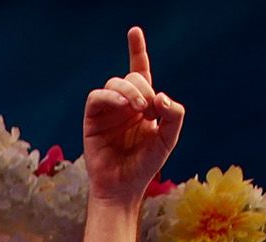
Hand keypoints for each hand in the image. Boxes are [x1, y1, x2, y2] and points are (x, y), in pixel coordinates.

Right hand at [81, 26, 184, 208]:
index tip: (134, 31)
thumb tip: (159, 95)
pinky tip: (124, 107)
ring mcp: (107, 111)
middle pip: (131, 77)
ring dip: (130, 91)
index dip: (137, 51)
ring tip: (139, 109)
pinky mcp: (92, 119)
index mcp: (143, 105)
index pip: (140, 71)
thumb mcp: (169, 137)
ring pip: (115, 83)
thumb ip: (173, 113)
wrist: (123, 187)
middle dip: (142, 86)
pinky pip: (98, 96)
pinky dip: (112, 97)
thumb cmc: (145, 164)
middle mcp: (124, 104)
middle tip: (149, 108)